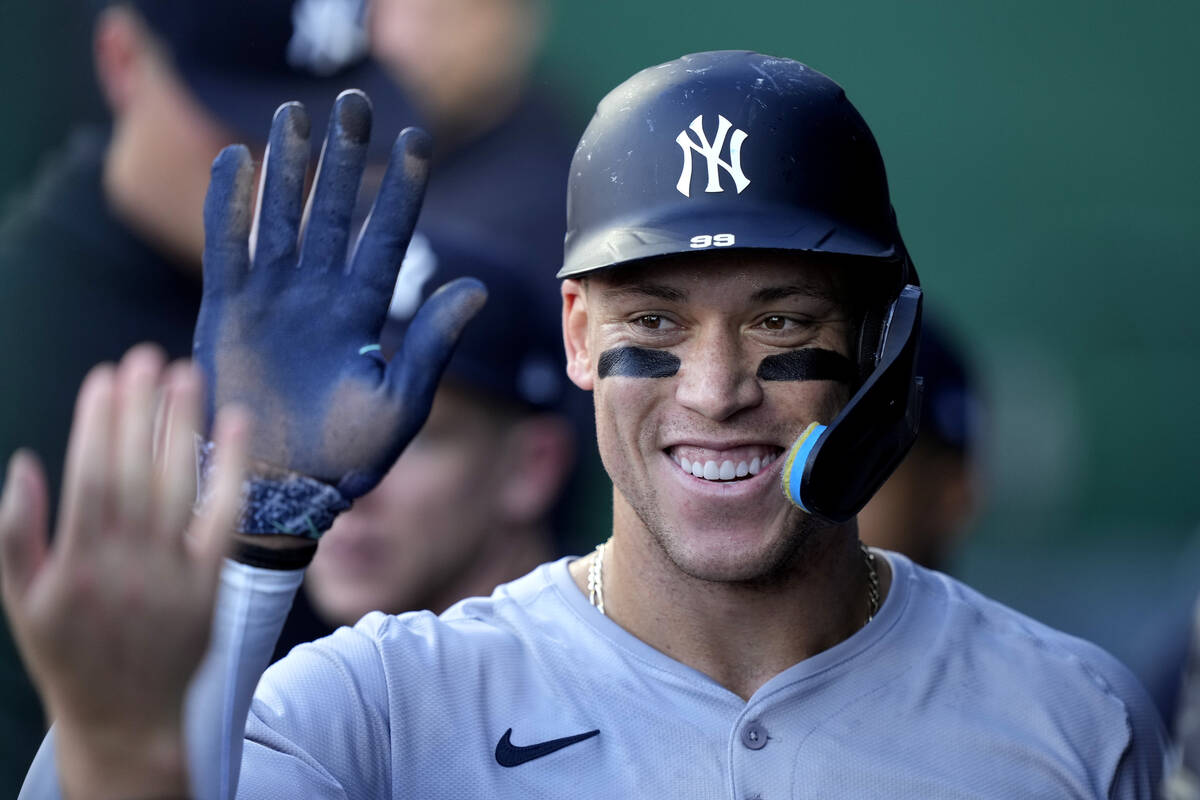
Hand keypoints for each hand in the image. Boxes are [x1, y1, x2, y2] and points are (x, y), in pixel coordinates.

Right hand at [0, 345, 248, 798]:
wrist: (124, 719)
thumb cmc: (67, 654)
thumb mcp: (19, 600)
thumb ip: (16, 533)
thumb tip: (23, 463)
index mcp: (73, 564)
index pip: (90, 475)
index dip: (98, 422)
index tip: (105, 375)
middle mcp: (125, 564)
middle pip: (137, 470)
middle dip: (140, 409)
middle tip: (147, 355)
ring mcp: (172, 572)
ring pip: (179, 485)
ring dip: (183, 425)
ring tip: (187, 373)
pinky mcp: (211, 582)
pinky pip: (224, 517)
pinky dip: (232, 469)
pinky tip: (237, 425)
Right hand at [194, 91, 486, 498]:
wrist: (284, 490)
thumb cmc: (348, 456)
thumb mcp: (401, 401)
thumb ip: (433, 343)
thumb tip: (476, 288)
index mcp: (364, 312)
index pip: (388, 236)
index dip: (401, 189)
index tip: (416, 140)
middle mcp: (320, 295)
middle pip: (335, 212)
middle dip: (345, 159)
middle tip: (356, 102)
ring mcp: (273, 299)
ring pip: (282, 217)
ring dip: (287, 167)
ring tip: (295, 113)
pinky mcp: (227, 310)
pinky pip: (227, 247)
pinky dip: (228, 206)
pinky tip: (235, 159)